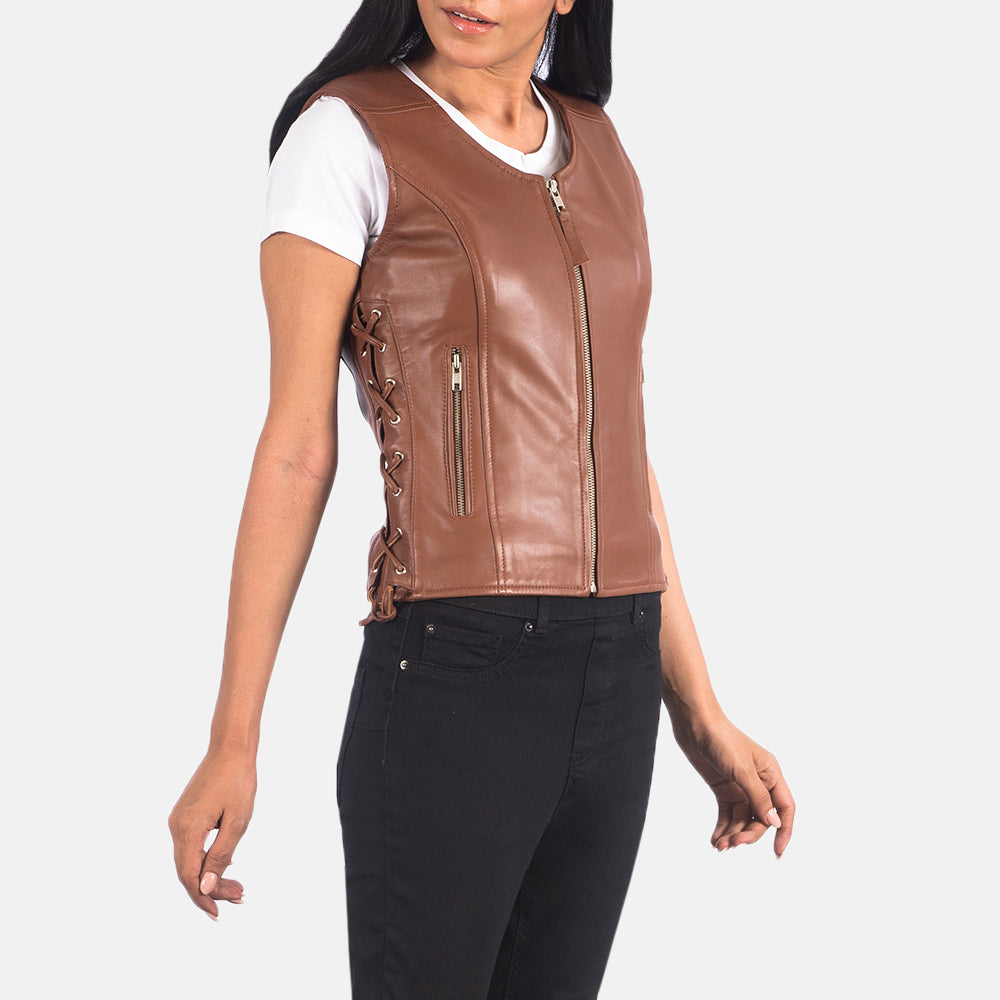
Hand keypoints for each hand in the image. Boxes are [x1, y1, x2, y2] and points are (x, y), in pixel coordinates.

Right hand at [168, 747, 256, 918]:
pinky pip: (191, 846)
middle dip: (210, 889)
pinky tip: (224, 867)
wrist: (231, 748)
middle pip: (187, 870)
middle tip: (239, 896)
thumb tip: (204, 888)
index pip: (189, 875)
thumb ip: (220, 855)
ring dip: (209, 876)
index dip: (201, 897)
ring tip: (237, 886)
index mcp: (188, 829)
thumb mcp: (237, 821)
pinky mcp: (184, 815)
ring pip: (189, 859)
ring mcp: (178, 820)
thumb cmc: (238, 781)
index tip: (218, 913)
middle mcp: (176, 826)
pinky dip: (206, 859)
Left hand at [667, 709, 794, 856]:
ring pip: (743, 819)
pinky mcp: (723, 788)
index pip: (784, 808)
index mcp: (771, 774)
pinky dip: (723, 828)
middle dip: (749, 833)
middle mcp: (759, 783)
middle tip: (734, 844)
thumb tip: (773, 822)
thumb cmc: (722, 739)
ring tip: (720, 845)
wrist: (695, 724)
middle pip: (761, 818)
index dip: (784, 830)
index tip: (777, 852)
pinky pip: (727, 814)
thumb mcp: (742, 770)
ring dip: (733, 834)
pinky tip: (715, 840)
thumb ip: (758, 797)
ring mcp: (740, 787)